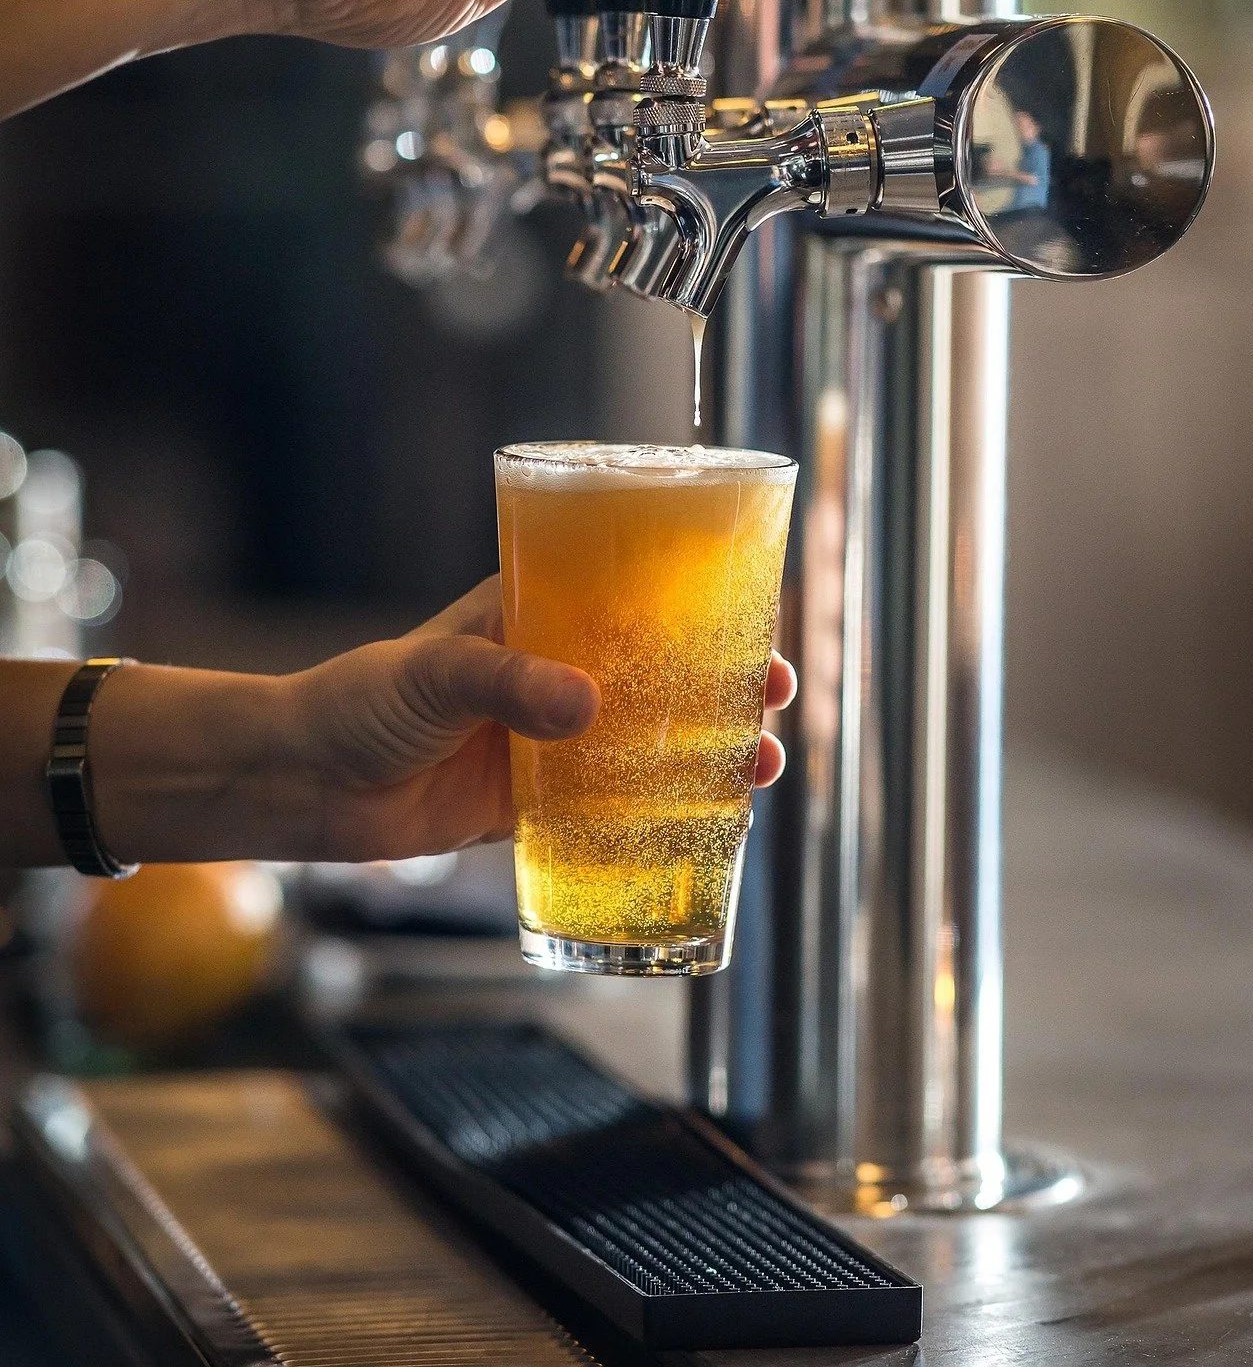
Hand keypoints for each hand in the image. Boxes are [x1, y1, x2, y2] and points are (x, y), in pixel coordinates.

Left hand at [288, 575, 794, 859]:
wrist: (308, 782)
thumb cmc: (361, 701)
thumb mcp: (437, 673)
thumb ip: (509, 684)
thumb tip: (588, 706)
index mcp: (536, 615)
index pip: (634, 599)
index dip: (701, 609)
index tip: (755, 621)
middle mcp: (554, 673)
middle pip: (661, 672)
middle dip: (726, 684)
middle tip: (775, 697)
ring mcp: (550, 740)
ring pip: (650, 741)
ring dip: (709, 751)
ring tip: (761, 765)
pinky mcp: (535, 804)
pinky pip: (613, 808)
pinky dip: (661, 815)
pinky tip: (706, 824)